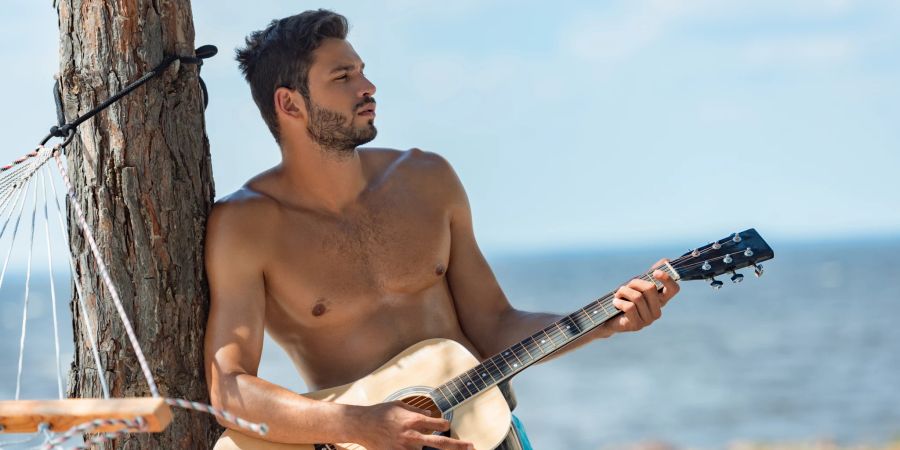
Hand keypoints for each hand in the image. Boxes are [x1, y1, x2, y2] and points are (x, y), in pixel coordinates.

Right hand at [350, 401, 474, 449]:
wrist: (361, 424)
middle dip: (458, 446)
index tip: (446, 426)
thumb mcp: (399, 405)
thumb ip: (416, 410)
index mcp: (414, 420)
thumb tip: (430, 415)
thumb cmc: (380, 413)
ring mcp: (405, 448)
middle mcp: (412, 435)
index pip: (439, 425)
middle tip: (471, 446)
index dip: (445, 425)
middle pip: (440, 443)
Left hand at [601, 258, 679, 333]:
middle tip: (625, 287)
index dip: (667, 279)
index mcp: (661, 300)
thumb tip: (667, 261)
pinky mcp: (637, 325)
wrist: (610, 318)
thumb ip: (651, 274)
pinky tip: (616, 303)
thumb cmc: (626, 299)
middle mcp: (657, 311)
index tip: (655, 272)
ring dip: (623, 292)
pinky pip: (629, 307)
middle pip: (650, 288)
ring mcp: (648, 320)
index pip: (673, 289)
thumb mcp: (638, 285)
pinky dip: (619, 301)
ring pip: (637, 297)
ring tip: (618, 295)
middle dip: (634, 283)